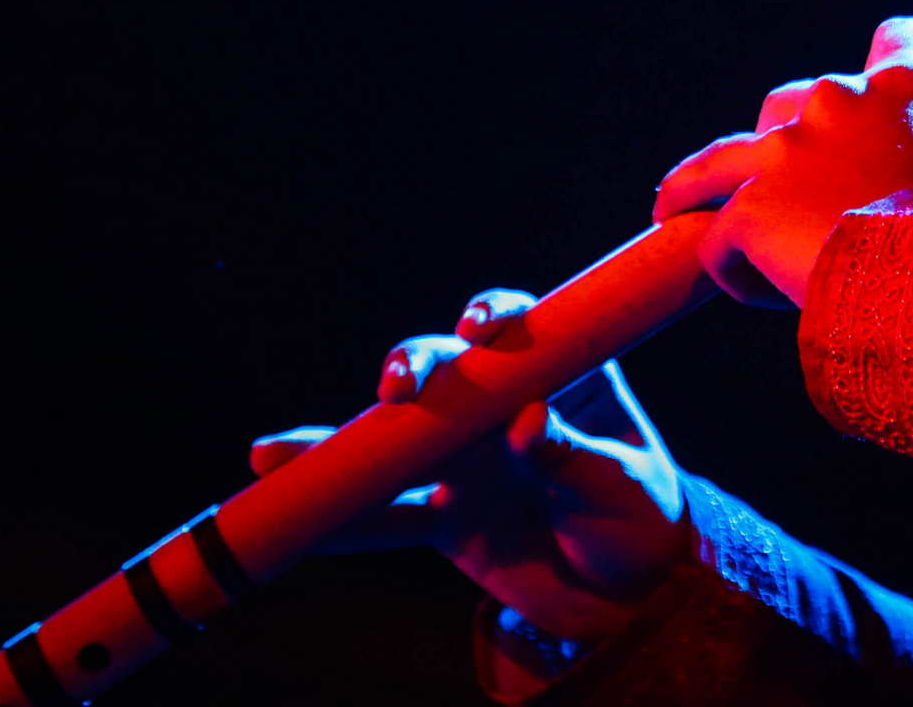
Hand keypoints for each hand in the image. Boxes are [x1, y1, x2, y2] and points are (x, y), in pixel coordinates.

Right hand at [249, 287, 692, 645]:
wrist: (625, 595)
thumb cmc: (637, 521)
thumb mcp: (622, 488)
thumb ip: (575, 456)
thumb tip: (527, 423)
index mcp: (564, 377)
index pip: (525, 331)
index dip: (496, 318)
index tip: (479, 329)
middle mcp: (505, 406)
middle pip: (450, 373)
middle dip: (418, 367)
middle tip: (402, 386)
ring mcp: (468, 459)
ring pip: (400, 440)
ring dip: (343, 441)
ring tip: (277, 451)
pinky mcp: (443, 514)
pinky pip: (384, 516)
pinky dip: (334, 518)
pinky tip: (276, 505)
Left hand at [652, 16, 912, 307]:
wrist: (910, 278)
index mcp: (895, 92)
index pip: (897, 42)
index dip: (897, 55)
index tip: (895, 71)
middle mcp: (828, 106)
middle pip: (790, 103)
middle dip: (789, 139)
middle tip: (799, 186)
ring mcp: (778, 157)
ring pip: (719, 163)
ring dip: (701, 185)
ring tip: (677, 204)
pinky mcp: (743, 213)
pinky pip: (720, 241)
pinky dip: (732, 266)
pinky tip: (755, 291)